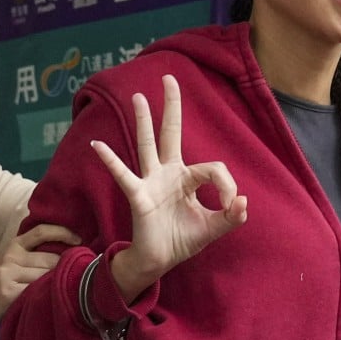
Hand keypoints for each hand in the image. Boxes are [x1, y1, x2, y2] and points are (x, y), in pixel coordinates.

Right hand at [0, 223, 80, 324]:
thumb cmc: (0, 280)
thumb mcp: (13, 259)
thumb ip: (34, 253)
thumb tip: (70, 250)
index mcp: (15, 245)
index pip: (42, 231)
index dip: (63, 233)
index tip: (79, 240)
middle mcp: (11, 256)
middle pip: (51, 259)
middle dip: (64, 268)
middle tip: (71, 277)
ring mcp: (9, 273)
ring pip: (46, 276)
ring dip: (56, 284)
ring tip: (58, 290)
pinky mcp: (8, 292)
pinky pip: (37, 291)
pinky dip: (46, 295)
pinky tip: (47, 299)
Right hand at [91, 74, 247, 301]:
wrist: (159, 261)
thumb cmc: (182, 240)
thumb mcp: (212, 229)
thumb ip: (230, 217)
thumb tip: (243, 202)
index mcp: (188, 179)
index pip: (212, 168)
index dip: (227, 185)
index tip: (232, 206)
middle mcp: (169, 173)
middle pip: (171, 133)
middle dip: (172, 106)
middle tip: (170, 78)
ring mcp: (151, 182)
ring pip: (148, 145)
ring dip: (144, 121)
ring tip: (138, 96)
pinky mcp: (139, 195)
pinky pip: (123, 175)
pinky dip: (110, 160)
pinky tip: (97, 145)